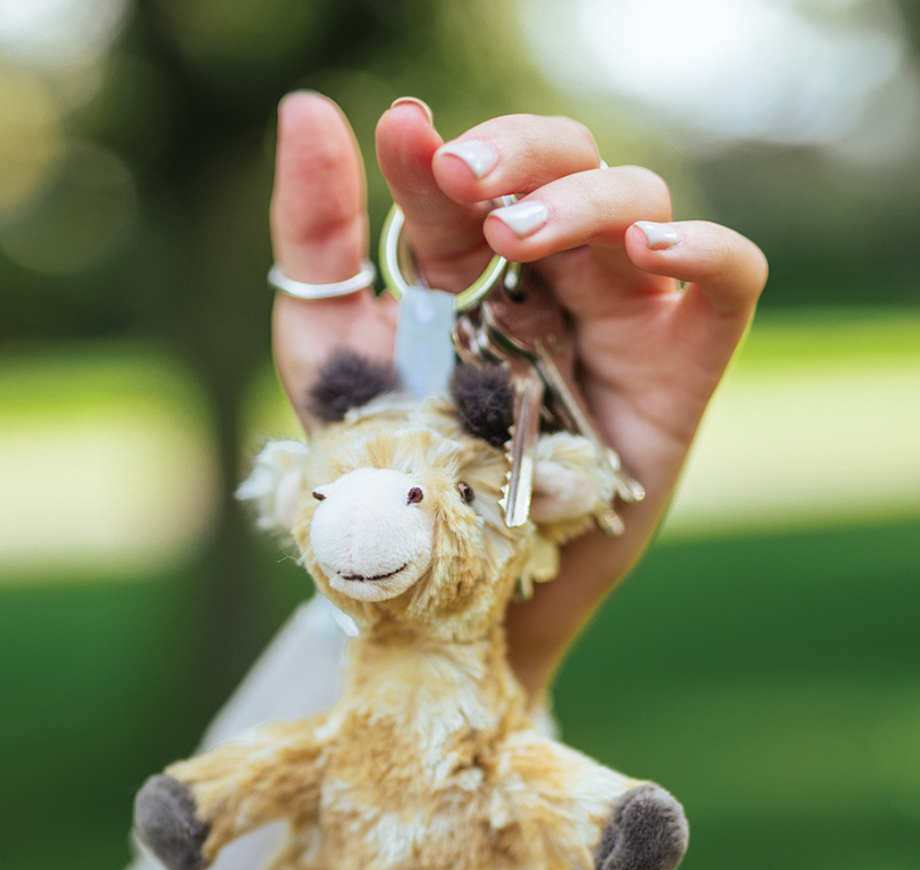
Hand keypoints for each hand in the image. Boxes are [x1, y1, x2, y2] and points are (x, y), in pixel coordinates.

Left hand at [268, 92, 767, 695]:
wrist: (450, 594)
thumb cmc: (393, 477)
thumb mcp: (328, 355)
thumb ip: (316, 238)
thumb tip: (307, 106)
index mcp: (471, 271)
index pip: (472, 179)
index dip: (439, 152)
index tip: (406, 141)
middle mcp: (551, 283)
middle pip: (569, 162)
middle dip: (517, 154)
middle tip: (461, 177)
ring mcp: (619, 319)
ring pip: (642, 203)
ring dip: (584, 200)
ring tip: (516, 235)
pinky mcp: (679, 371)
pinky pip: (732, 284)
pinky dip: (707, 249)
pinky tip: (648, 250)